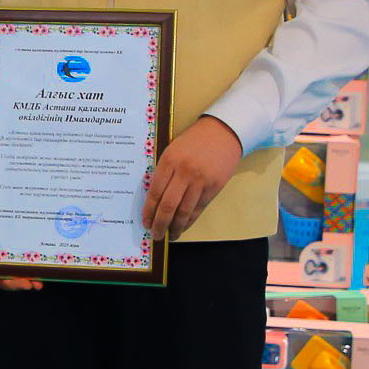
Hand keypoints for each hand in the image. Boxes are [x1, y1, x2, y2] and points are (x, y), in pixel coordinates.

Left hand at [141, 116, 242, 241]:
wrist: (223, 132)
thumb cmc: (194, 141)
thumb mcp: (172, 151)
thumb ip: (163, 172)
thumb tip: (153, 199)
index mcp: (169, 161)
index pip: (155, 192)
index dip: (149, 211)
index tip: (145, 222)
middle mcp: (184, 172)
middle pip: (168, 205)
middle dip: (160, 224)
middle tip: (155, 235)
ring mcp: (200, 181)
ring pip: (184, 211)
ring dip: (175, 227)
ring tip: (169, 235)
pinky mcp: (214, 187)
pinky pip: (199, 209)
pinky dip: (189, 221)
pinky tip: (182, 226)